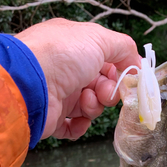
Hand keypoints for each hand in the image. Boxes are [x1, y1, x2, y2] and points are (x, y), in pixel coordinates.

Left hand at [15, 18, 140, 139]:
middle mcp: (67, 70)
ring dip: (94, 106)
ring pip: (90, 106)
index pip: (105, 61)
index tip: (129, 80)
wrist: (28, 83)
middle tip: (103, 92)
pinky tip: (78, 119)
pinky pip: (74, 127)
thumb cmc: (61, 55)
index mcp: (75, 47)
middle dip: (108, 91)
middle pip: (101, 85)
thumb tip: (137, 62)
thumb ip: (123, 47)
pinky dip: (80, 126)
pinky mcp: (53, 117)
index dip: (119, 72)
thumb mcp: (98, 39)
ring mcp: (59, 94)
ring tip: (84, 101)